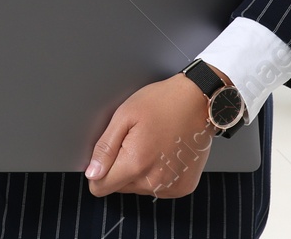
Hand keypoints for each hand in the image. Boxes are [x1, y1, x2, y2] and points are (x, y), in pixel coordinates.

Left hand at [83, 67, 227, 198]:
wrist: (199, 101)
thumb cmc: (162, 103)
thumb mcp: (124, 116)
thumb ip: (105, 148)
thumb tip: (92, 174)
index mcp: (136, 164)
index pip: (100, 187)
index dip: (98, 172)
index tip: (107, 155)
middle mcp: (155, 182)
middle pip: (120, 187)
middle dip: (121, 167)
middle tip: (134, 141)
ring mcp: (172, 187)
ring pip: (139, 188)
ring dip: (140, 171)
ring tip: (151, 144)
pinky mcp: (184, 187)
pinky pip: (158, 188)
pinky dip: (157, 174)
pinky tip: (164, 152)